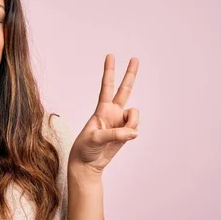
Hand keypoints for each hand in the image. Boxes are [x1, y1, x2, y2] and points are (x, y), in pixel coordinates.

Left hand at [69, 54, 139, 175]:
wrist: (88, 163)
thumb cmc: (85, 148)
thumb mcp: (95, 139)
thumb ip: (114, 134)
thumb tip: (134, 133)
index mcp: (102, 109)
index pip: (107, 86)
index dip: (109, 71)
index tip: (110, 56)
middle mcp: (112, 112)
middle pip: (124, 90)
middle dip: (130, 74)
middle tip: (135, 58)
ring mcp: (120, 122)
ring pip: (134, 116)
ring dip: (131, 124)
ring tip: (120, 134)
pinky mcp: (126, 132)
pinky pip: (135, 128)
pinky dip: (132, 133)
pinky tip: (125, 138)